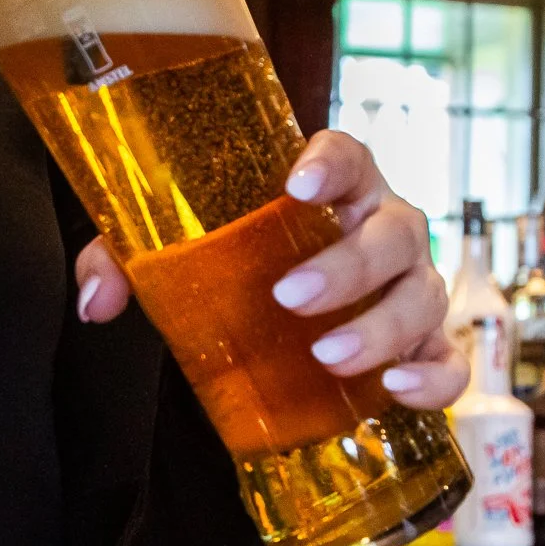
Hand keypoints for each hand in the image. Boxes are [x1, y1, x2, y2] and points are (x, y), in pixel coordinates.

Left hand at [74, 131, 467, 409]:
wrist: (266, 317)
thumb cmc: (231, 265)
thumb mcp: (171, 254)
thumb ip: (125, 260)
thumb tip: (94, 301)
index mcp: (333, 188)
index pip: (349, 153)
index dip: (333, 161)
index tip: (298, 182)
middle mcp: (382, 228)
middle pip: (395, 231)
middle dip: (349, 266)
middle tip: (289, 297)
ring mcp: (410, 286)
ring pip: (424, 294)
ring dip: (382, 326)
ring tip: (329, 358)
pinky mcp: (423, 345)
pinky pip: (450, 359)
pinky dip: (436, 376)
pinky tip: (397, 392)